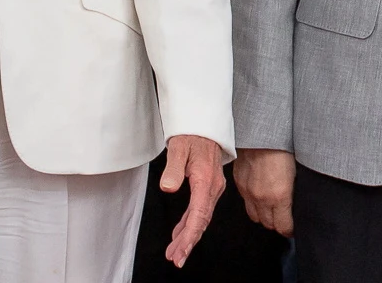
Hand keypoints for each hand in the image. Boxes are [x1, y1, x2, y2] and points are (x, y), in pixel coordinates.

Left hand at [160, 135, 226, 266]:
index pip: (199, 215)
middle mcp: (213, 187)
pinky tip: (180, 233)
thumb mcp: (178, 148)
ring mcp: (212, 188)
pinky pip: (200, 210)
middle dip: (189, 242)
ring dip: (188, 236)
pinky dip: (190, 224)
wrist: (204, 124)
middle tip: (176, 258)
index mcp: (206, 180)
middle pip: (201, 221)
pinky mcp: (208, 187)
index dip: (190, 236)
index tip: (181, 251)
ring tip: (175, 252)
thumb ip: (173, 168)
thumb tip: (167, 187)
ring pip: (201, 218)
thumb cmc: (192, 134)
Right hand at [233, 148, 295, 236]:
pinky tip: (260, 194)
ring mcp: (248, 191)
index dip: (289, 230)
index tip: (292, 227)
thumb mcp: (296, 171)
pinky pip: (246, 202)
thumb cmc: (282, 145)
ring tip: (271, 208)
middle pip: (268, 224)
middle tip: (283, 217)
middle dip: (277, 223)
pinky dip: (253, 202)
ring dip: (264, 215)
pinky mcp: (239, 182)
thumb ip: (293, 191)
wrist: (261, 131)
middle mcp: (262, 197)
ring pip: (255, 216)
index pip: (283, 227)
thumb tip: (295, 202)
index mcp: (279, 196)